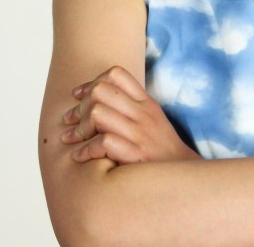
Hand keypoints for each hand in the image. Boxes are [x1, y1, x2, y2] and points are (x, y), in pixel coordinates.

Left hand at [60, 65, 199, 164]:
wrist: (184, 179)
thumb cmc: (161, 151)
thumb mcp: (152, 121)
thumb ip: (129, 107)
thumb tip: (95, 98)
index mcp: (146, 103)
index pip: (116, 74)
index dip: (91, 82)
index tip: (78, 96)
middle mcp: (143, 114)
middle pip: (101, 91)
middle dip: (79, 106)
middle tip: (70, 121)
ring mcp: (140, 134)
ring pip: (98, 113)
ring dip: (79, 127)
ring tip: (72, 139)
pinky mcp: (136, 155)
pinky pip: (103, 142)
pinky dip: (86, 150)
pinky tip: (80, 157)